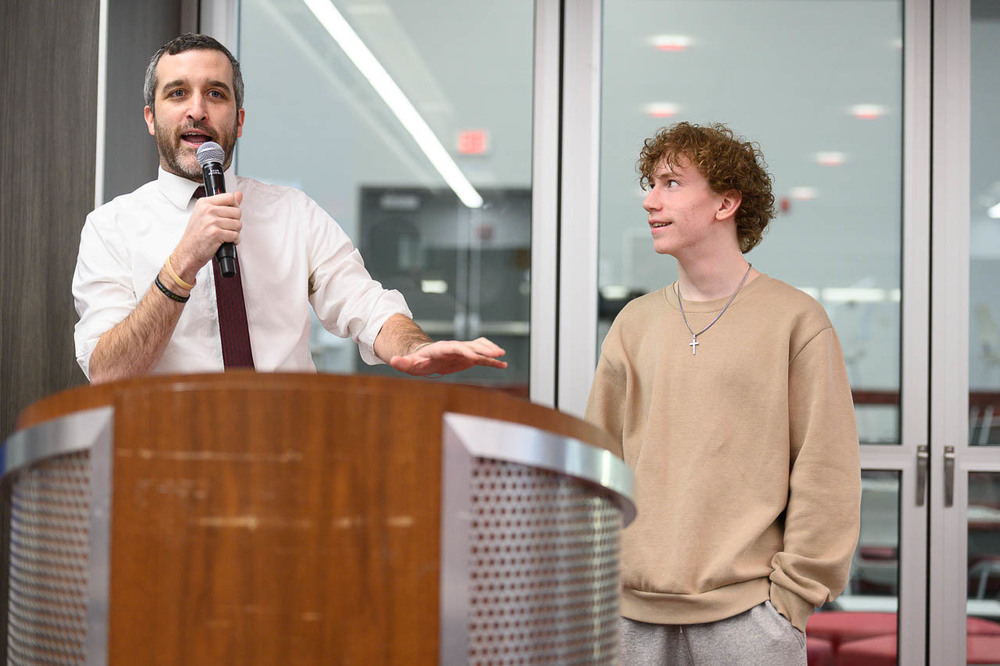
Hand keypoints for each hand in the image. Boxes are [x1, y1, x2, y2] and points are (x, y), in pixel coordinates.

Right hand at [171, 191, 243, 278]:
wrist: (187, 252)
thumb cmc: (196, 235)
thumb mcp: (205, 215)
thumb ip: (223, 204)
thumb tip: (239, 195)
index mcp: (204, 203)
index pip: (230, 197)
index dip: (235, 206)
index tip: (232, 213)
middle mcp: (207, 210)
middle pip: (237, 211)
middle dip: (235, 222)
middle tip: (227, 227)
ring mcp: (212, 221)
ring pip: (238, 224)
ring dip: (235, 232)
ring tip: (225, 235)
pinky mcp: (216, 233)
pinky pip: (236, 235)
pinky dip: (234, 241)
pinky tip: (226, 241)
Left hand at [389, 337, 506, 376]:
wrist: (422, 358)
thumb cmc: (415, 361)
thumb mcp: (408, 364)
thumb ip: (402, 362)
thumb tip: (394, 361)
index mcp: (441, 348)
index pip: (455, 347)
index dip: (465, 351)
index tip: (475, 356)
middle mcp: (454, 347)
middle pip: (471, 346)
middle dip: (484, 350)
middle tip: (498, 353)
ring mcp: (462, 351)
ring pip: (479, 349)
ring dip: (490, 352)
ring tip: (502, 357)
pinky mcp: (466, 357)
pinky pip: (481, 357)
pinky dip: (491, 360)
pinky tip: (503, 365)